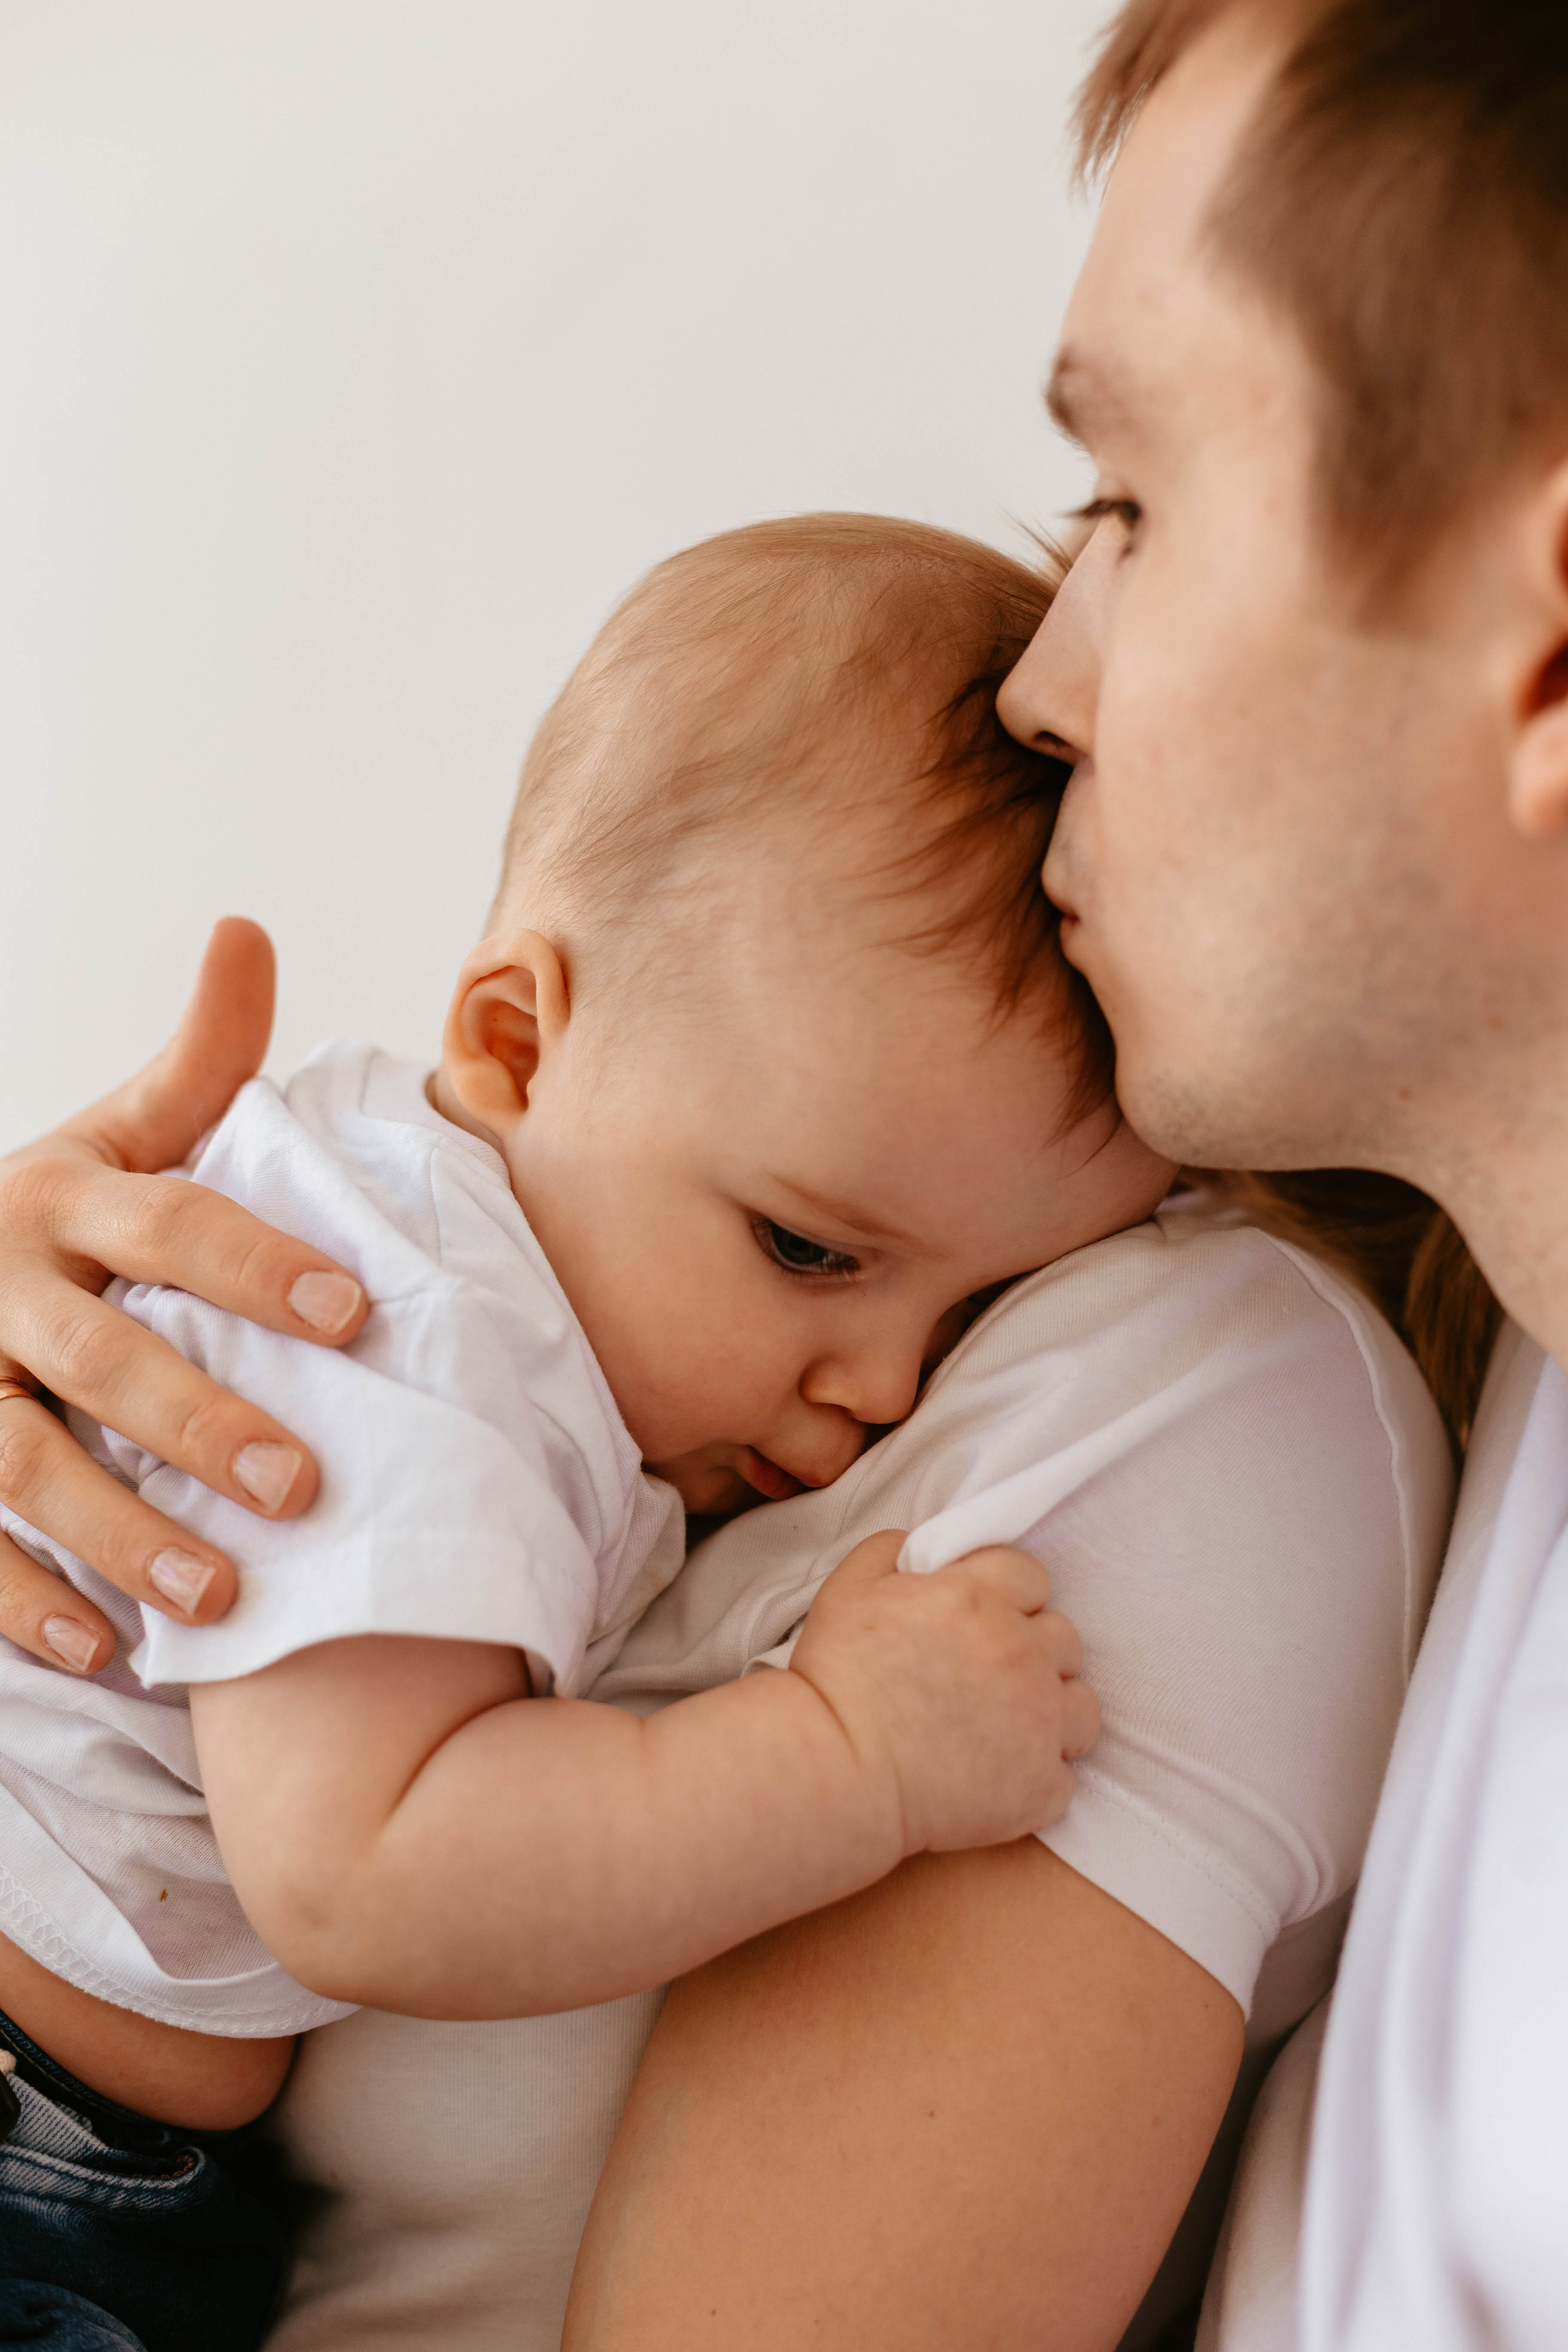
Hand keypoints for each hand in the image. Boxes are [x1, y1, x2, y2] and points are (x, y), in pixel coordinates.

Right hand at [0, 919, 366, 1673]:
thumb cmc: (61, 1212)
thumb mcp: (115, 1129)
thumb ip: (198, 1058)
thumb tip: (247, 928)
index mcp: (61, 1193)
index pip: (171, 1222)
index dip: (261, 1264)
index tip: (359, 1317)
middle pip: (99, 1355)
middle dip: (199, 1421)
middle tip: (304, 1483)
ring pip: (22, 1462)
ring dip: (119, 1535)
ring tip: (221, 1599)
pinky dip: (22, 1603)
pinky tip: (100, 1655)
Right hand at [790, 1531, 1098, 1854]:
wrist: (832, 1773)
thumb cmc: (834, 1681)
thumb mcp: (849, 1588)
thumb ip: (894, 1550)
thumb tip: (925, 1549)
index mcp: (976, 1597)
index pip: (1030, 1575)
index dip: (1007, 1596)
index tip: (981, 1621)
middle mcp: (1018, 1652)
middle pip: (1063, 1637)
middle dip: (1030, 1651)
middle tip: (986, 1677)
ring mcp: (1037, 1721)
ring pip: (1081, 1704)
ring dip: (1051, 1711)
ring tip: (1006, 1728)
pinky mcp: (1038, 1785)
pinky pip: (1064, 1774)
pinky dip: (1035, 1777)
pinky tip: (994, 1777)